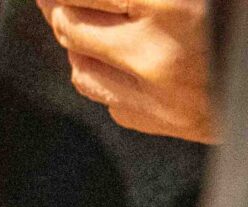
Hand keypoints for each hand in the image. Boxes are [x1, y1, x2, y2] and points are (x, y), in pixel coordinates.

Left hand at [35, 0, 215, 141]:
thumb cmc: (247, 27)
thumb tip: (109, 0)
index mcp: (170, 7)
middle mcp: (152, 56)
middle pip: (72, 29)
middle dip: (57, 8)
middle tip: (51, 0)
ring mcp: (151, 96)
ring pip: (79, 68)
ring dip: (73, 43)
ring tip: (74, 22)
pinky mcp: (154, 120)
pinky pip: (105, 95)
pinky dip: (100, 74)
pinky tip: (108, 58)